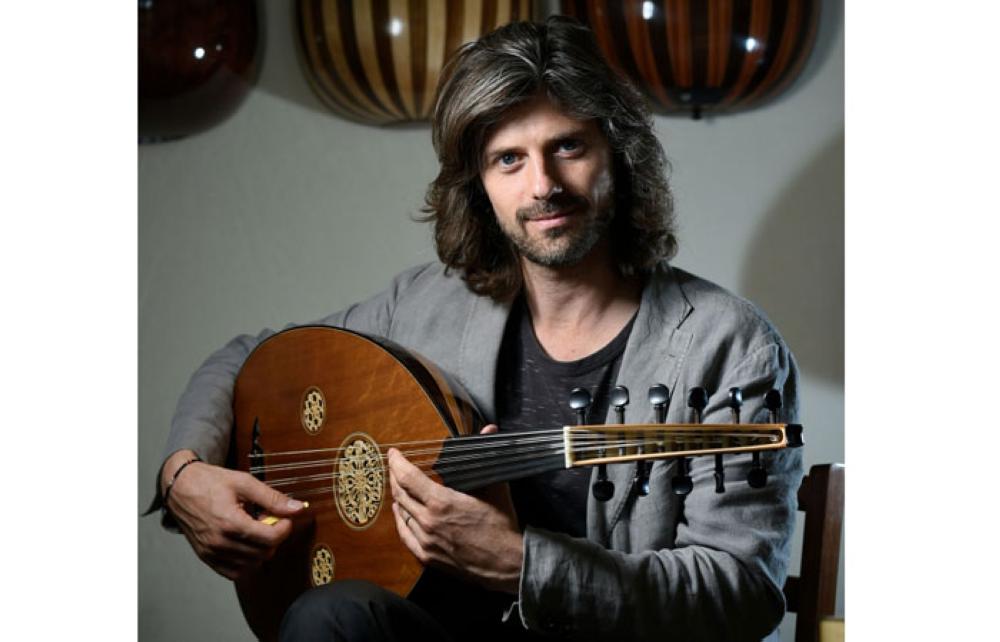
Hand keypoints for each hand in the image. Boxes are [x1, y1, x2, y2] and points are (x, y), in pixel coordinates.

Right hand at [161, 450, 307, 580]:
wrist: (180, 487)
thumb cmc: (210, 482)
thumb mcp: (244, 482)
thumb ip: (272, 498)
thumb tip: (296, 508)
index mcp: (230, 523)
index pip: (271, 538)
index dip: (285, 527)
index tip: (284, 516)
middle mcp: (219, 543)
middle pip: (264, 552)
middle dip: (273, 536)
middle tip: (268, 519)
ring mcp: (211, 553)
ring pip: (252, 564)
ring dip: (260, 549)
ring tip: (254, 528)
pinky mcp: (206, 558)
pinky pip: (234, 572)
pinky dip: (245, 561)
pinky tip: (245, 542)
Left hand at [388, 425, 522, 593]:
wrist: (507, 564)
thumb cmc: (502, 525)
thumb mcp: (495, 487)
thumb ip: (486, 455)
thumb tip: (490, 429)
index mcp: (442, 502)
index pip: (408, 477)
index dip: (397, 463)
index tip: (393, 454)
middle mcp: (428, 521)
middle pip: (400, 494)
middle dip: (395, 476)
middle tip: (394, 466)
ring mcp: (426, 541)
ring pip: (401, 513)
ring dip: (397, 497)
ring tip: (397, 486)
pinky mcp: (428, 556)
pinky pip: (405, 535)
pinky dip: (400, 520)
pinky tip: (400, 512)